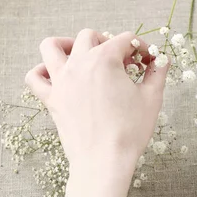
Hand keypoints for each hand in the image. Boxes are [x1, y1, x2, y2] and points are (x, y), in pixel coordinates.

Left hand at [25, 29, 167, 186]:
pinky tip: (56, 75)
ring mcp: (61, 80)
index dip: (141, 48)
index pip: (125, 39)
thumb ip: (158, 74)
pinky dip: (42, 70)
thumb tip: (162, 61)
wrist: (104, 161)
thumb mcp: (152, 99)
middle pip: (90, 36)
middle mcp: (79, 63)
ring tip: (81, 54)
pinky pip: (34, 77)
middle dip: (109, 43)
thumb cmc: (130, 131)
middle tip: (123, 62)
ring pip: (53, 46)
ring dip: (67, 44)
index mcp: (105, 59)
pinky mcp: (51, 99)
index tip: (148, 62)